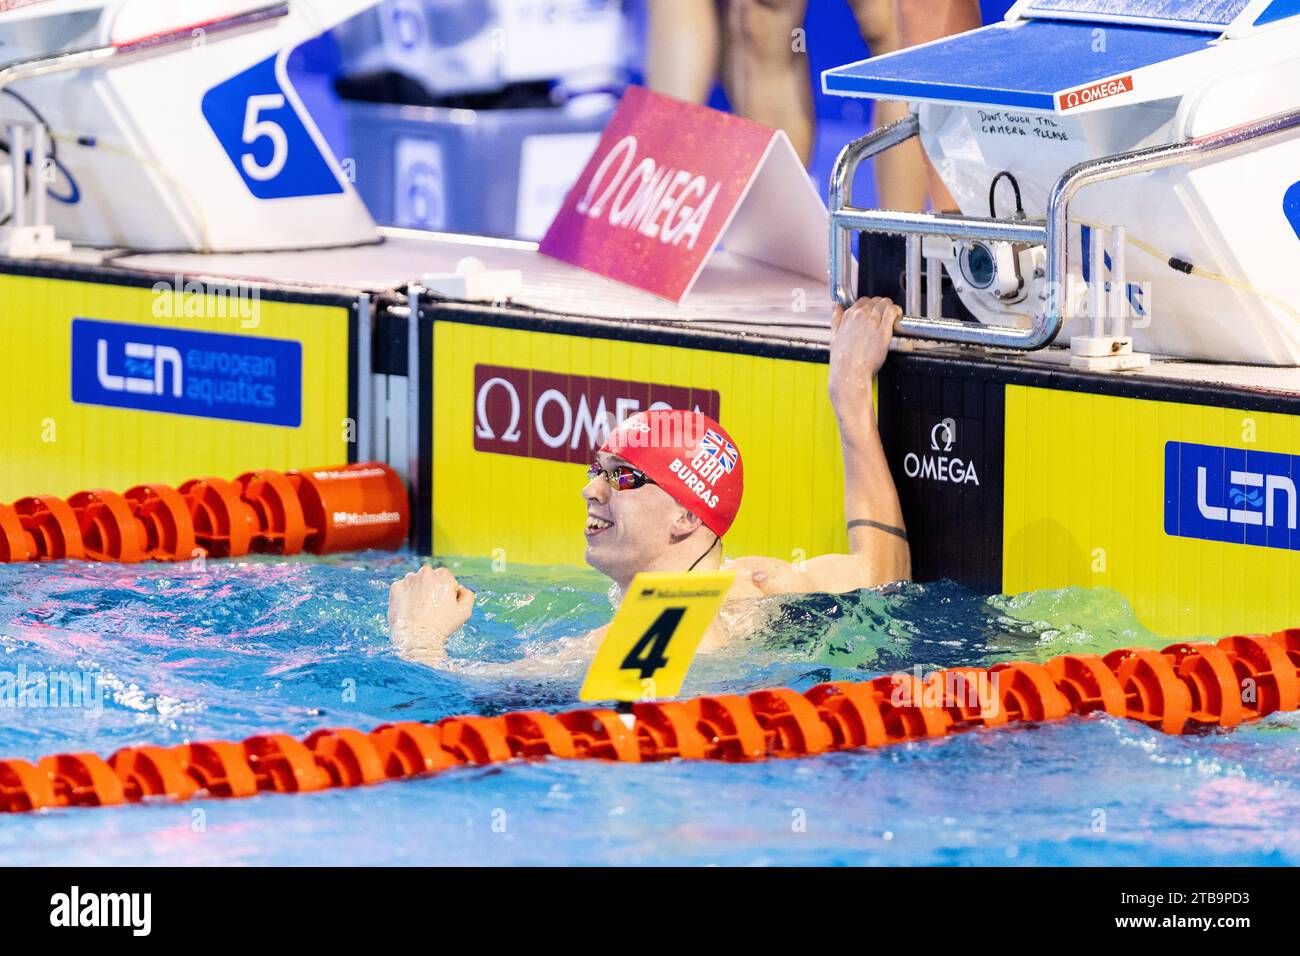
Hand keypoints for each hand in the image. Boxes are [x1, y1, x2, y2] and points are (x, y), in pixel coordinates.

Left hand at [387, 566, 474, 662]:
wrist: (417, 638)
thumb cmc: (442, 626)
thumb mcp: (465, 612)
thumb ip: (468, 595)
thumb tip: (461, 589)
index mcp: (443, 574)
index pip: (447, 580)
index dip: (447, 594)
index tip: (443, 606)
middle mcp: (425, 572)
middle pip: (430, 579)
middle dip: (431, 590)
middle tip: (431, 609)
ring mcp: (408, 579)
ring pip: (415, 583)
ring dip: (417, 592)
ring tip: (419, 610)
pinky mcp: (395, 588)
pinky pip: (402, 590)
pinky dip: (405, 598)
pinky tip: (409, 610)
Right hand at [828, 296, 899, 420]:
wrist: (849, 374)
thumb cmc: (842, 360)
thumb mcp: (834, 336)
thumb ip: (836, 318)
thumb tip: (835, 306)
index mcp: (848, 316)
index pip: (863, 301)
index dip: (870, 306)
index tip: (873, 313)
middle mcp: (859, 316)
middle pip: (875, 301)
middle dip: (881, 306)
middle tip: (884, 316)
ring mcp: (872, 322)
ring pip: (885, 303)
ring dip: (890, 307)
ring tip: (892, 316)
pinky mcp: (883, 330)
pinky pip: (892, 312)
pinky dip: (897, 311)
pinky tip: (898, 316)